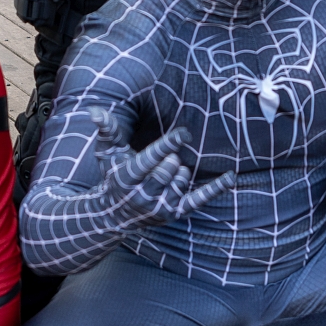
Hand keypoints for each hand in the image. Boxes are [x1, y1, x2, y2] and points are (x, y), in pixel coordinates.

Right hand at [92, 121, 231, 232]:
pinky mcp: (173, 213)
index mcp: (126, 178)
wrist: (113, 214)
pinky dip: (216, 189)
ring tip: (163, 173)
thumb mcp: (107, 152)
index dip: (167, 145)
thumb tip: (94, 110)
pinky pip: (199, 200)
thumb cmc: (113, 174)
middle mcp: (142, 196)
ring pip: (180, 180)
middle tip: (166, 158)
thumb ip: (106, 129)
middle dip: (170, 159)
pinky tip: (230, 178)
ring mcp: (159, 207)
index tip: (184, 134)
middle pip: (168, 170)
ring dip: (178, 171)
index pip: (149, 160)